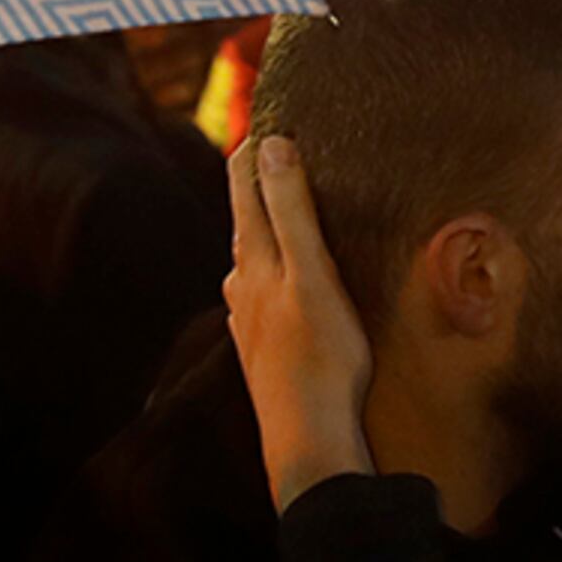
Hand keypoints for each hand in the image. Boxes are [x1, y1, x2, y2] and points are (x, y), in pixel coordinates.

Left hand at [224, 135, 376, 510]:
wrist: (307, 439)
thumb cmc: (320, 355)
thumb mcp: (312, 272)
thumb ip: (291, 208)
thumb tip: (270, 145)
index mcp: (253, 262)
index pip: (246, 190)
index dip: (253, 155)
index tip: (263, 122)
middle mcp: (242, 289)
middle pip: (246, 226)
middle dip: (258, 192)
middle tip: (274, 160)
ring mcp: (249, 324)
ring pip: (251, 266)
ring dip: (265, 238)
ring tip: (285, 222)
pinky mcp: (263, 352)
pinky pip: (262, 300)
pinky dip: (273, 279)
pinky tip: (285, 293)